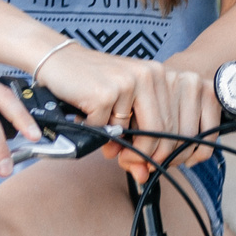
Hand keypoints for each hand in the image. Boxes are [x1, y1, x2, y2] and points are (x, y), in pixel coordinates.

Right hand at [38, 47, 218, 176]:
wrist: (59, 60)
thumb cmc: (93, 84)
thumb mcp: (124, 108)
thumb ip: (139, 137)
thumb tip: (143, 175)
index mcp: (159, 75)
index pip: (175, 123)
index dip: (165, 151)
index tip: (150, 162)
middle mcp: (148, 75)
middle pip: (160, 131)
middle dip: (144, 155)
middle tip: (129, 163)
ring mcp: (127, 82)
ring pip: (133, 133)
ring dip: (118, 146)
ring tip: (107, 143)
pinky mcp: (104, 92)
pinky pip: (105, 129)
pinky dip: (96, 132)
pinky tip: (89, 120)